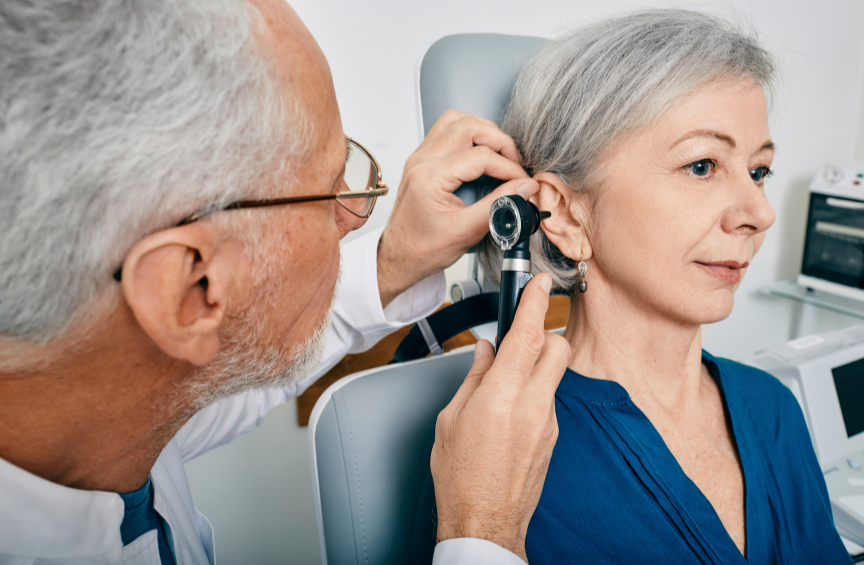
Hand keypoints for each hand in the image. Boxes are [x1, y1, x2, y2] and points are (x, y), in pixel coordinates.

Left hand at [377, 110, 538, 306]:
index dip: (509, 168)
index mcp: (429, 177)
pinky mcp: (422, 160)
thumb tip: (524, 188)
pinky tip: (481, 156)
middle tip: (514, 165)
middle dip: (499, 141)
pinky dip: (469, 137)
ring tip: (500, 155)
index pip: (480, 156)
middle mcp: (421, 161)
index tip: (523, 182)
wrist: (399, 257)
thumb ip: (499, 206)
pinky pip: (447, 132)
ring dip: (483, 133)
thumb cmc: (422, 249)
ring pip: (456, 121)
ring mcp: (419, 158)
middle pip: (468, 126)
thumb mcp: (466, 232)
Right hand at [430, 274, 570, 561]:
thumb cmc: (461, 477)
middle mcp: (533, 406)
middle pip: (556, 348)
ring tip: (503, 383)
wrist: (486, 522)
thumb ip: (474, 377)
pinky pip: (549, 399)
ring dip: (534, 365)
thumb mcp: (453, 418)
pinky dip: (533, 392)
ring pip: (554, 374)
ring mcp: (548, 422)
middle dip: (542, 332)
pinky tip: (509, 410)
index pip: (527, 335)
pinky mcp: (553, 437)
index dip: (533, 302)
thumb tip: (486, 351)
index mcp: (503, 396)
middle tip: (520, 334)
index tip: (537, 282)